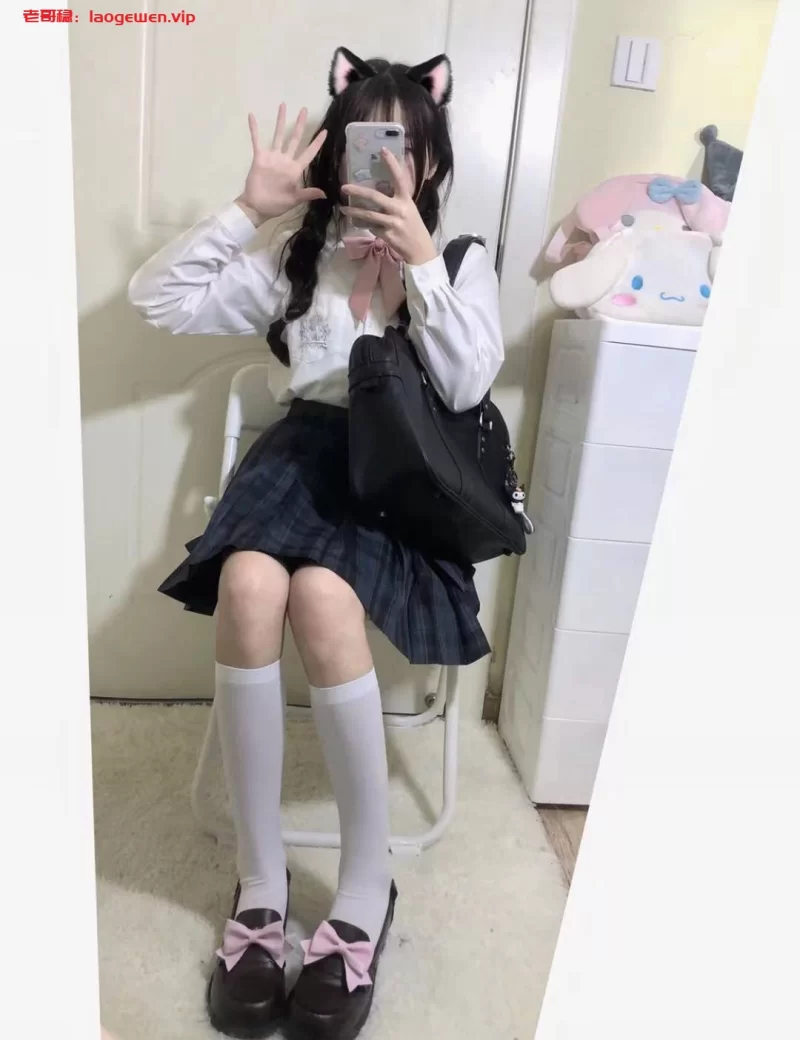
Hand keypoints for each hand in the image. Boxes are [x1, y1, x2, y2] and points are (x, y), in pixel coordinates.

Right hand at [236, 105, 326, 225]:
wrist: (257, 206)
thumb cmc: (277, 204)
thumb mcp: (295, 200)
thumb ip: (308, 194)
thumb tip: (325, 194)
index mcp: (295, 170)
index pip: (309, 153)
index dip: (317, 143)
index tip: (325, 132)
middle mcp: (285, 160)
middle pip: (295, 139)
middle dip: (300, 124)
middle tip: (304, 109)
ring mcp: (273, 157)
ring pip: (278, 135)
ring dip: (280, 120)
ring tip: (283, 105)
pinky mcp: (260, 157)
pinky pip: (257, 140)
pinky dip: (254, 129)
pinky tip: (252, 116)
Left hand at [342, 149, 438, 265]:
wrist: (420, 249)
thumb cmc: (413, 226)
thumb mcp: (409, 209)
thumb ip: (396, 199)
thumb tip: (378, 188)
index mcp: (406, 199)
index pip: (399, 178)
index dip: (392, 164)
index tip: (383, 150)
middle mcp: (400, 209)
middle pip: (375, 197)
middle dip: (358, 192)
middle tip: (344, 187)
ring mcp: (393, 223)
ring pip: (369, 215)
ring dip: (354, 212)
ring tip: (343, 209)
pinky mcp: (387, 235)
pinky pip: (371, 227)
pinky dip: (363, 225)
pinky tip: (355, 223)